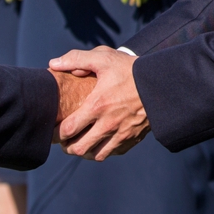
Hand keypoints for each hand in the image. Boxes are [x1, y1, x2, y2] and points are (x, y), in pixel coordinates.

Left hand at [49, 46, 149, 160]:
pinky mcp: (132, 138)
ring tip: (79, 143)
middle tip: (63, 141)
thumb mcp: (103, 58)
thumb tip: (53, 64)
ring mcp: (121, 134)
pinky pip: (112, 153)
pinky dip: (102, 151)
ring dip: (84, 152)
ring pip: (95, 155)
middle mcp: (108, 124)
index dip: (56, 133)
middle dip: (67, 147)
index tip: (54, 129)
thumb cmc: (130, 69)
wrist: (160, 83)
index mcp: (97, 105)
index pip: (68, 129)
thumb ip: (76, 59)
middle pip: (79, 148)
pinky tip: (98, 142)